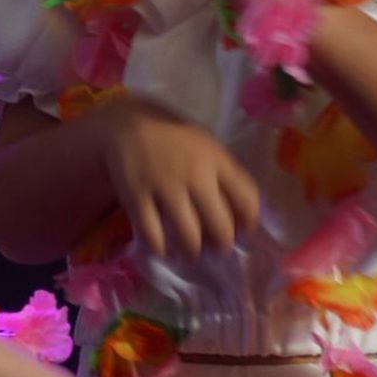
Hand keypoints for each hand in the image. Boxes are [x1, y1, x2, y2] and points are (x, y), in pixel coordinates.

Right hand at [99, 97, 260, 258]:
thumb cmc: (173, 139)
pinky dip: (160, 249)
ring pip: (189, 237)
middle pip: (221, 227)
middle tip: (215, 249)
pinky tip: (163, 250)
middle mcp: (195, 175)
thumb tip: (241, 215)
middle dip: (221, 246)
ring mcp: (165, 187)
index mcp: (217, 160)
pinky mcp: (137, 197)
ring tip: (190, 253)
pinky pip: (153, 236)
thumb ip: (224, 174)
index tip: (242, 232)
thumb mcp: (206, 146)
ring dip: (192, 252)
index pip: (247, 200)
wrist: (128, 124)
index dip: (249, 223)